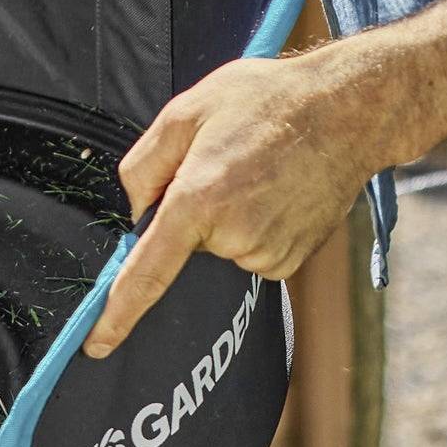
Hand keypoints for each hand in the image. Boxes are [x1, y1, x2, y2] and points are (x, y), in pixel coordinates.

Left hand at [83, 0, 446, 357]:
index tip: (96, 346)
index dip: (118, 314)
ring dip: (223, 220)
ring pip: (219, 250)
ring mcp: (268, 253)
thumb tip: (131, 214)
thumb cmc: (266, 101)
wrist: (350, 110)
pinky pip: (248, 254)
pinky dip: (250, 228)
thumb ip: (142, 165)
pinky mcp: (291, 260)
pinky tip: (273, 191)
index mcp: (199, 200)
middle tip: (221, 165)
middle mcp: (234, 236)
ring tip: (254, 171)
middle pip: (184, 247)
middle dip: (188, 215)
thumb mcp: (187, 111)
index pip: (147, 274)